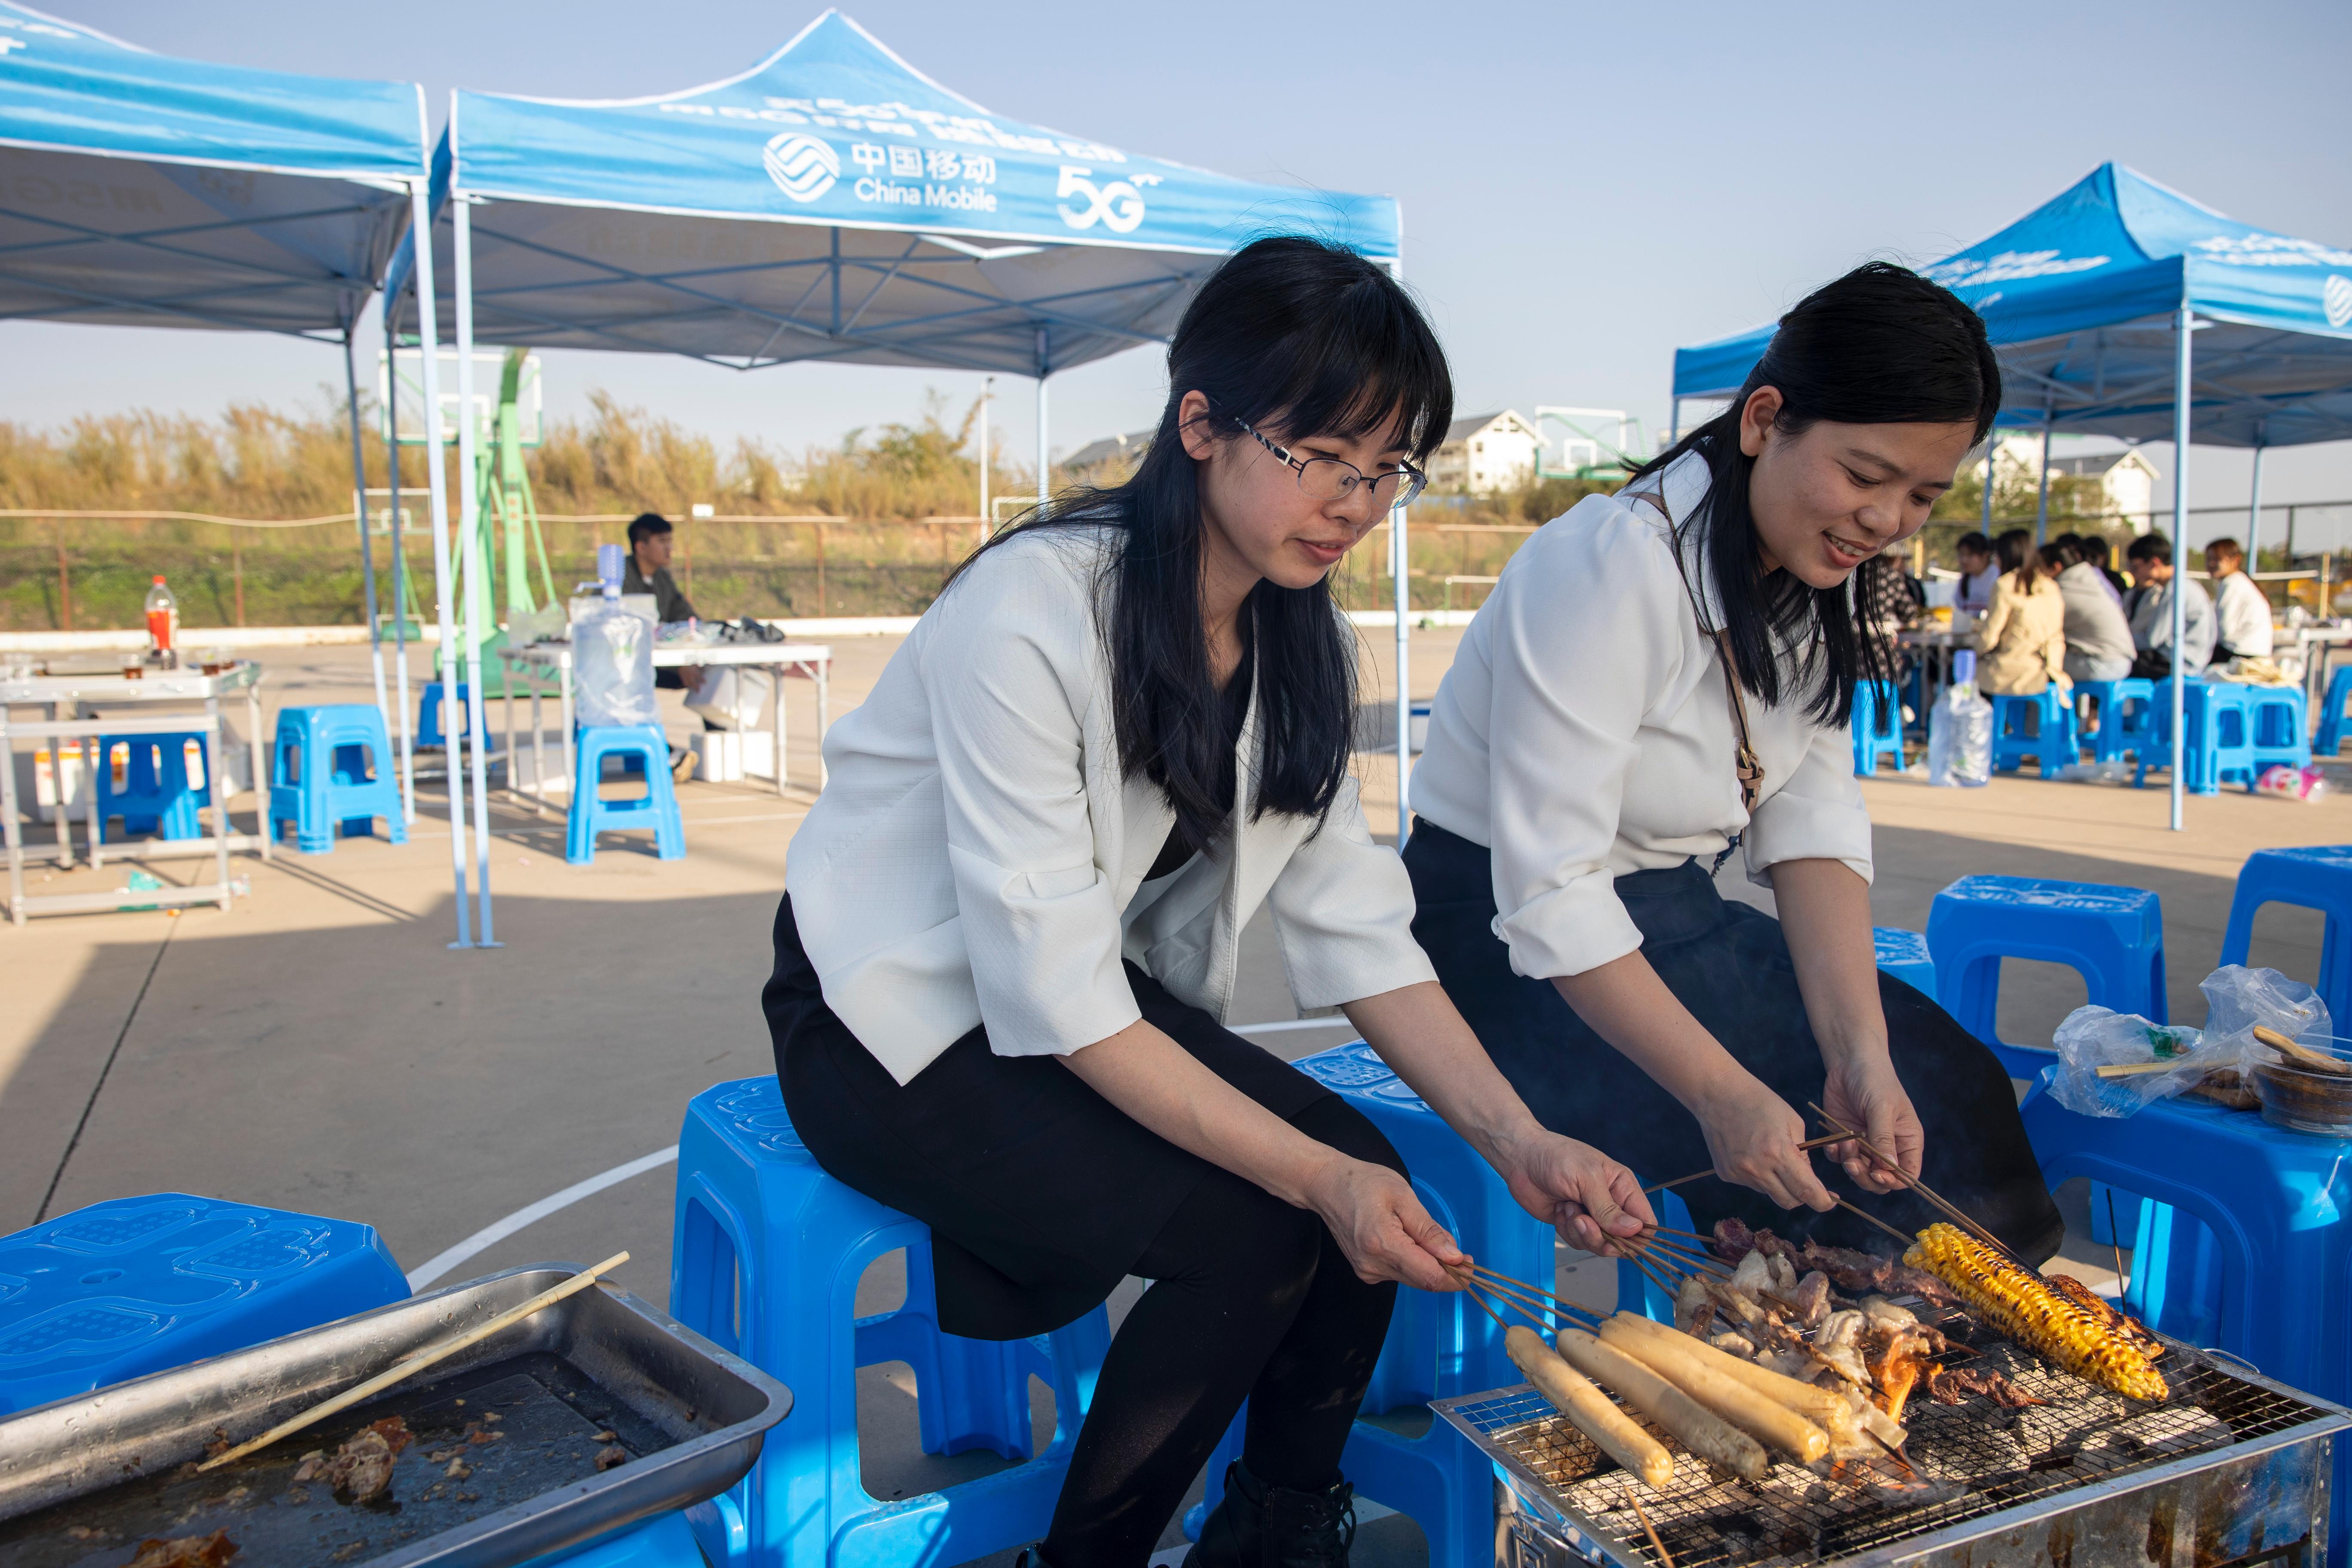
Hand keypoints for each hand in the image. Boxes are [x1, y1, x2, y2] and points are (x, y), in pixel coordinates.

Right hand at [1303, 1156, 1467, 1291]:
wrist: (1327, 1186)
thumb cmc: (1364, 1183)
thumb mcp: (1403, 1196)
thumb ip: (1428, 1229)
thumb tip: (1455, 1257)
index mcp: (1383, 1244)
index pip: (1429, 1276)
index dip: (1456, 1276)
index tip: (1471, 1264)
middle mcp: (1373, 1265)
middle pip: (1423, 1281)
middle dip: (1447, 1270)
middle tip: (1461, 1253)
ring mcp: (1367, 1271)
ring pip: (1413, 1278)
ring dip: (1430, 1265)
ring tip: (1428, 1237)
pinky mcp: (1365, 1271)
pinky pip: (1400, 1273)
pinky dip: (1414, 1262)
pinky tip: (1411, 1241)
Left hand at [1494, 1130, 1654, 1254]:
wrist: (1521, 1158)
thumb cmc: (1556, 1158)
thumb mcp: (1586, 1178)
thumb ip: (1608, 1208)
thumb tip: (1634, 1230)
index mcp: (1623, 1187)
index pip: (1645, 1222)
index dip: (1638, 1236)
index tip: (1619, 1236)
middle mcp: (1611, 1204)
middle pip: (1623, 1241)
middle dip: (1601, 1236)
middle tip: (1582, 1220)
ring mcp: (1592, 1217)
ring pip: (1599, 1244)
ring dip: (1580, 1231)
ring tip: (1566, 1207)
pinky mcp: (1573, 1225)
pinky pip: (1579, 1242)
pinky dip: (1566, 1230)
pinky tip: (1559, 1209)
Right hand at [1693, 1076, 1834, 1211]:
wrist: (1717, 1093)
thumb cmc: (1759, 1101)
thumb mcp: (1793, 1121)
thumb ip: (1804, 1154)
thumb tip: (1810, 1181)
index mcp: (1778, 1152)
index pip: (1806, 1191)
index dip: (1822, 1202)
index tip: (1829, 1202)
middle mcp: (1757, 1169)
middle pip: (1788, 1202)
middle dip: (1802, 1196)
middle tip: (1806, 1182)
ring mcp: (1738, 1174)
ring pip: (1769, 1193)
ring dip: (1779, 1183)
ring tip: (1771, 1156)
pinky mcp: (1726, 1174)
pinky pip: (1751, 1184)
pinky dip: (1759, 1176)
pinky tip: (1753, 1154)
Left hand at [1822, 1050, 1923, 1194]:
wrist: (1849, 1062)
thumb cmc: (1875, 1080)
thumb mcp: (1882, 1107)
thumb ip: (1884, 1137)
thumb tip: (1889, 1168)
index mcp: (1907, 1141)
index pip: (1907, 1175)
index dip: (1893, 1181)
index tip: (1877, 1174)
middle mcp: (1888, 1147)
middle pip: (1881, 1180)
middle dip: (1866, 1177)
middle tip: (1853, 1163)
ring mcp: (1865, 1145)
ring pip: (1859, 1173)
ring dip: (1850, 1165)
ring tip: (1844, 1143)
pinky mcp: (1845, 1139)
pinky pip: (1840, 1159)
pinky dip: (1835, 1156)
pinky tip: (1832, 1143)